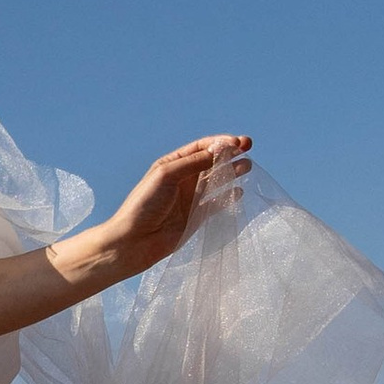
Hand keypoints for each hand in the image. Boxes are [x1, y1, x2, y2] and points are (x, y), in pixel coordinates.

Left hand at [92, 135, 251, 279]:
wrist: (135, 241)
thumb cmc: (144, 204)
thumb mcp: (166, 175)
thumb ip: (193, 163)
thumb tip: (218, 152)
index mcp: (173, 164)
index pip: (201, 147)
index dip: (220, 143)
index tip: (238, 143)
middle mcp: (183, 179)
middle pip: (212, 161)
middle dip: (230, 154)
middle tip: (248, 148)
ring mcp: (190, 198)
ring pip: (217, 181)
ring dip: (232, 172)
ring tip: (247, 167)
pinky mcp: (196, 217)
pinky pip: (217, 204)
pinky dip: (228, 197)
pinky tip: (238, 192)